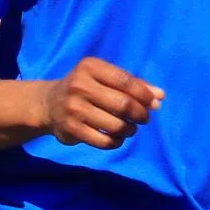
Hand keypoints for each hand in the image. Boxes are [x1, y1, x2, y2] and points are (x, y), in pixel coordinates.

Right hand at [40, 57, 162, 147]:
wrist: (50, 104)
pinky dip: (117, 141)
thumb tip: (160, 97)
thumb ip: (134, 85)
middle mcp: (80, 86)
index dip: (144, 94)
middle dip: (140, 114)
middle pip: (122, 104)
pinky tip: (118, 137)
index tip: (154, 103)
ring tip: (131, 128)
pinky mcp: (71, 129)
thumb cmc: (87, 88)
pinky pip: (104, 141)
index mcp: (90, 67)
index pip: (125, 81)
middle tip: (144, 118)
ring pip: (115, 125)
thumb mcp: (105, 78)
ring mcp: (74, 108)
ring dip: (130, 129)